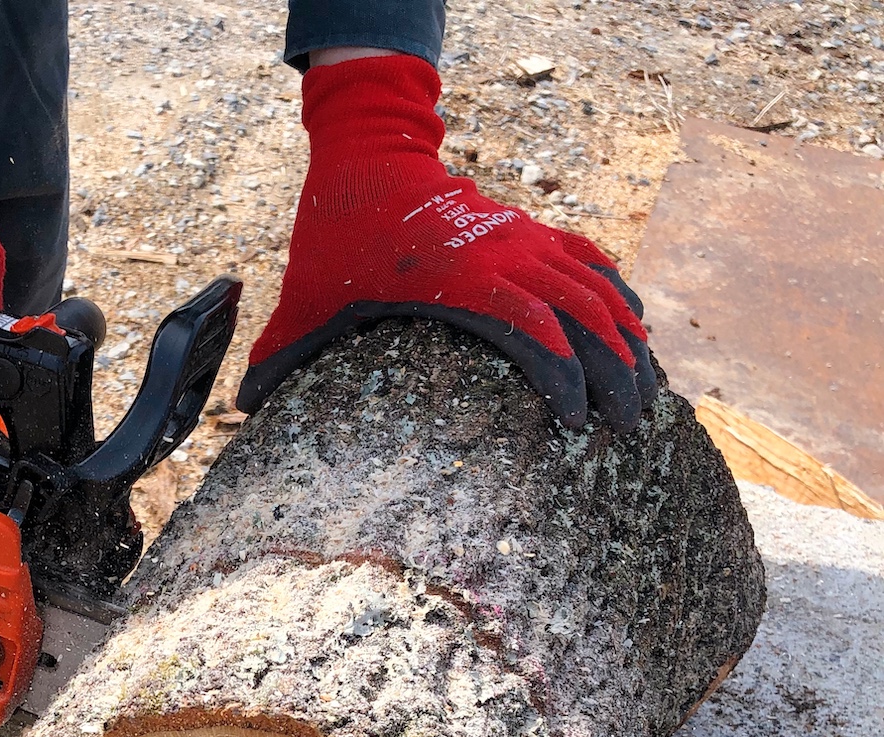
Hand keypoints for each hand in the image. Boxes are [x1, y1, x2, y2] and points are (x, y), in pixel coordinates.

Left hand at [239, 55, 653, 431]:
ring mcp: (521, 238)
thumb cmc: (334, 234)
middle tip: (631, 426)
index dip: (562, 377)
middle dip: (615, 370)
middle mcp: (504, 255)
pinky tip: (638, 325)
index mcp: (459, 279)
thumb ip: (280, 355)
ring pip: (595, 287)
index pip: (532, 330)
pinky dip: (616, 291)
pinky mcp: (525, 230)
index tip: (575, 423)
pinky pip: (587, 257)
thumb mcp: (304, 299)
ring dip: (627, 338)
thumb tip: (244, 413)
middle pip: (583, 313)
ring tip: (650, 391)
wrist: (365, 153)